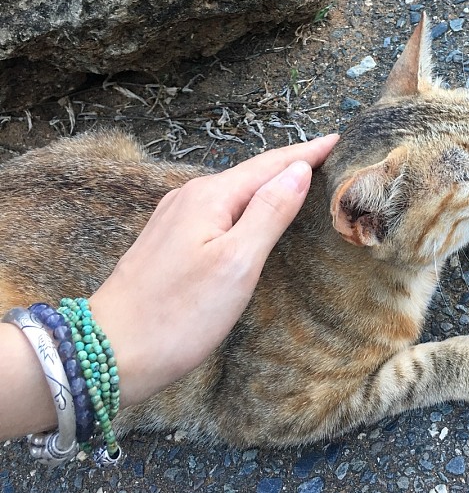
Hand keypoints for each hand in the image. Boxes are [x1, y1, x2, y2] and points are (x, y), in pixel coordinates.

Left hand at [90, 134, 338, 408]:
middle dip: (288, 164)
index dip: (305, 153)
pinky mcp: (167, 242)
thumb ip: (269, 213)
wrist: (110, 352)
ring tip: (295, 178)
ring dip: (266, 183)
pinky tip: (249, 214)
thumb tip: (298, 170)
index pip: (269, 166)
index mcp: (210, 198)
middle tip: (325, 155)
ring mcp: (174, 219)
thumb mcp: (237, 264)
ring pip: (232, 191)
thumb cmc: (177, 315)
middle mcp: (189, 198)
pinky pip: (216, 209)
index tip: (336, 140)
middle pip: (250, 174)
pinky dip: (244, 204)